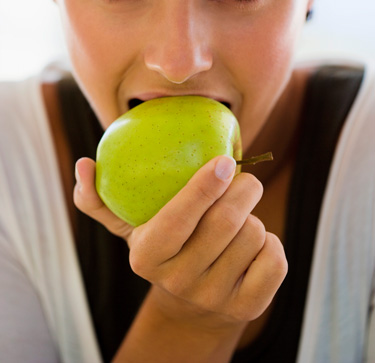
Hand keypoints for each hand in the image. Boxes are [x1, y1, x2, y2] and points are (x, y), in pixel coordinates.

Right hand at [74, 155, 286, 326]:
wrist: (191, 306)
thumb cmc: (163, 246)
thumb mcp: (129, 225)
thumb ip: (100, 198)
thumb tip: (83, 165)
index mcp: (147, 256)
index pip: (179, 219)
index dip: (204, 187)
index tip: (222, 161)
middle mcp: (179, 282)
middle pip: (226, 222)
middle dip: (244, 189)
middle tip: (243, 178)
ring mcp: (214, 299)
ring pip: (254, 236)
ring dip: (253, 216)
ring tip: (238, 218)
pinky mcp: (248, 308)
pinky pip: (275, 260)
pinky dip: (271, 242)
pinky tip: (254, 244)